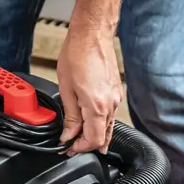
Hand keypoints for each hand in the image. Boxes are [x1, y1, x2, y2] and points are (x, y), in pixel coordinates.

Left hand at [56, 24, 122, 153]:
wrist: (92, 34)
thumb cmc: (78, 54)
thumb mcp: (66, 88)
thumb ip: (70, 116)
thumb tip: (69, 133)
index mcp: (97, 106)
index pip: (93, 140)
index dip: (80, 148)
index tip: (69, 147)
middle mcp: (111, 104)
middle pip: (103, 137)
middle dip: (87, 144)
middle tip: (73, 145)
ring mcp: (116, 97)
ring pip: (109, 127)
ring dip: (95, 135)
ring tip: (81, 137)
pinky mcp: (117, 91)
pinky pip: (111, 115)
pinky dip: (102, 123)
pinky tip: (92, 122)